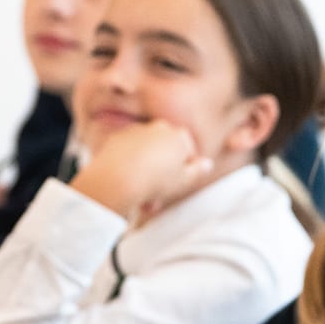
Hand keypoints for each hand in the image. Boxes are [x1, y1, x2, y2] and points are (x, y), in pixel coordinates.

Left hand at [69, 120, 212, 221]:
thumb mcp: (184, 180)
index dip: (186, 170)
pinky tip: (128, 183)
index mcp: (179, 135)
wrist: (117, 178)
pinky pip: (129, 153)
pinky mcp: (118, 137)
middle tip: (160, 196)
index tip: (179, 184)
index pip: (189, 150)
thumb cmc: (155, 181)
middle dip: (164, 172)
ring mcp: (137, 130)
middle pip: (166, 150)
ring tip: (142, 196)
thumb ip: (198, 171)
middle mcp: (159, 127)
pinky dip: (130, 165)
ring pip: (147, 152)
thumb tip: (207, 164)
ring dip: (147, 170)